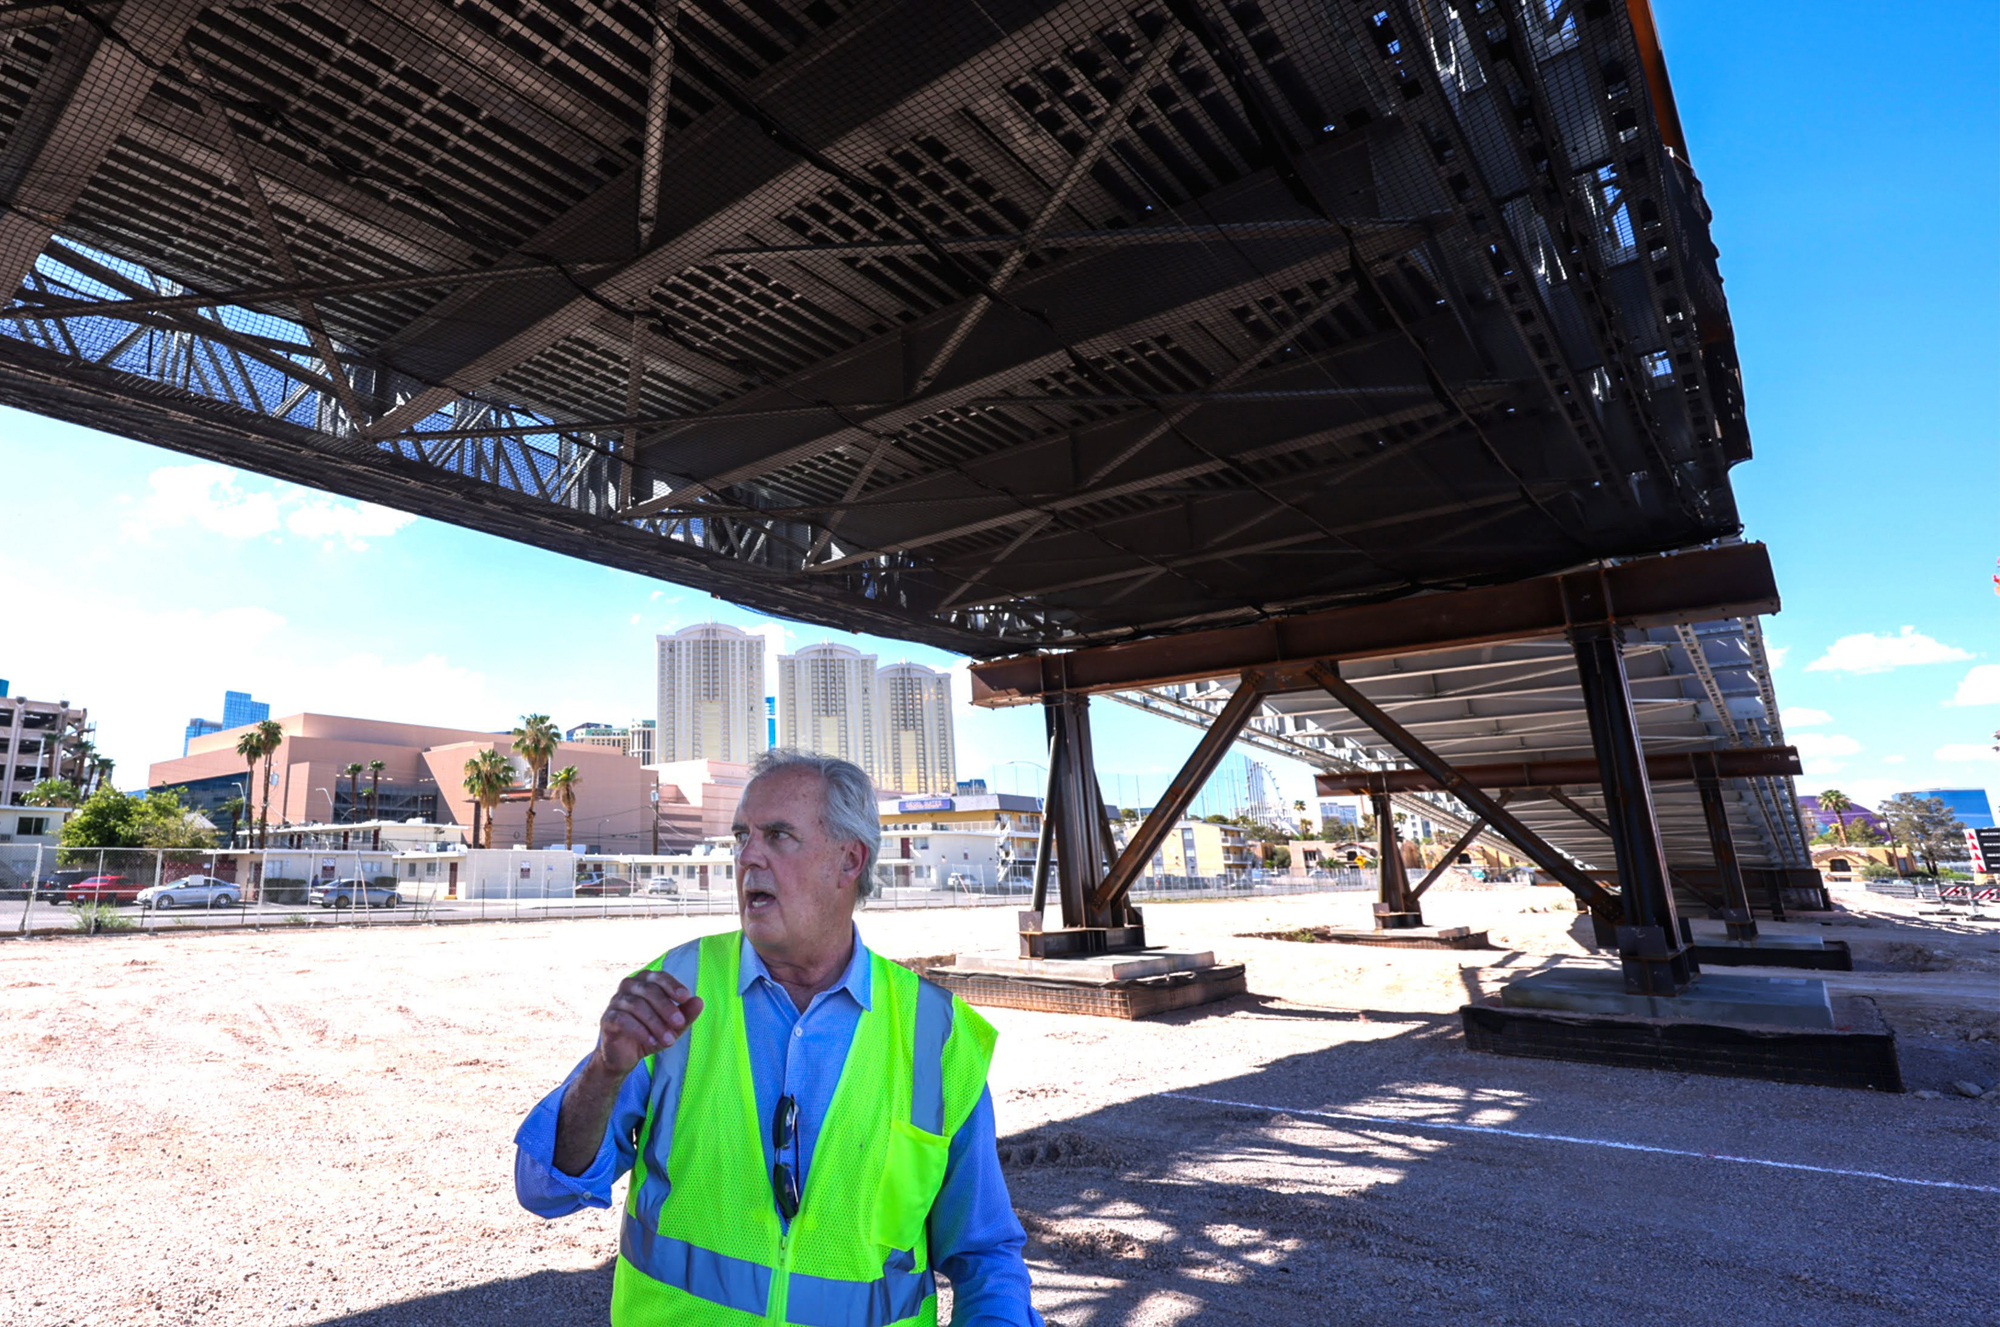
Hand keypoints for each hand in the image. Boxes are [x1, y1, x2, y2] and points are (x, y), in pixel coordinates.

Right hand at [590, 970, 704, 1081]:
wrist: (624, 1056)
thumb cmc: (650, 1033)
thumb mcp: (672, 1026)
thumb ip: (686, 1014)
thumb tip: (699, 1001)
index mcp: (645, 981)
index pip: (659, 977)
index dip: (672, 985)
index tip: (685, 997)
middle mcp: (629, 986)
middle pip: (649, 990)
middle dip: (667, 1008)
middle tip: (679, 1023)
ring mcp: (616, 1001)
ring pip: (637, 1006)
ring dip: (656, 1024)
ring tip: (669, 1041)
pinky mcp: (608, 1018)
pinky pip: (623, 1020)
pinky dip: (640, 1031)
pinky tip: (652, 1043)